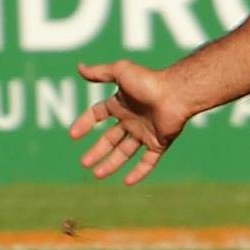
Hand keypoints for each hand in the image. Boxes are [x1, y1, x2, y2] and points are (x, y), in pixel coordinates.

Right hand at [68, 59, 193, 184]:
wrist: (175, 93)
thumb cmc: (148, 81)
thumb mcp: (120, 72)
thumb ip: (99, 72)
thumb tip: (78, 67)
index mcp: (121, 103)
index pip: (97, 114)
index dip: (84, 123)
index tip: (73, 135)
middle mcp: (132, 119)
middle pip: (110, 138)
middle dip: (97, 151)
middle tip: (84, 163)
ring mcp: (145, 132)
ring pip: (125, 152)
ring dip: (111, 163)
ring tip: (97, 174)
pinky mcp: (159, 143)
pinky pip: (147, 161)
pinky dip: (138, 172)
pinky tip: (127, 182)